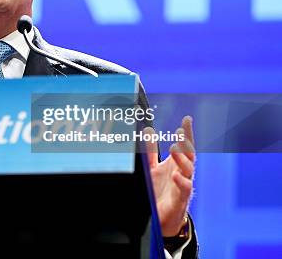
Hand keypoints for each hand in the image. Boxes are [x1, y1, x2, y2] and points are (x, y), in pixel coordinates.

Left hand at [145, 116, 195, 235]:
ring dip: (182, 159)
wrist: (162, 218)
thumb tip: (148, 130)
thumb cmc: (160, 191)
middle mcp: (182, 173)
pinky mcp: (180, 200)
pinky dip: (181, 182)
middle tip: (181, 131)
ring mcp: (183, 185)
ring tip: (174, 148)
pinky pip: (184, 190)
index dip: (186, 132)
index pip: (184, 145)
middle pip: (189, 155)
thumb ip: (151, 151)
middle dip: (186, 143)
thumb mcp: (153, 168)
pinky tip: (176, 175)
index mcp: (176, 164)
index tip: (187, 119)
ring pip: (188, 170)